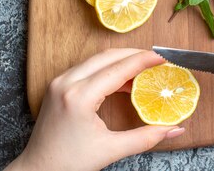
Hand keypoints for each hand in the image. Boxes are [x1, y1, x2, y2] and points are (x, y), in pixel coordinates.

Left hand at [5, 49, 184, 170]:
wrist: (38, 169)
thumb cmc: (69, 163)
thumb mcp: (111, 150)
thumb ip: (146, 137)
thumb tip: (175, 128)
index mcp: (79, 97)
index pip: (118, 69)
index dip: (143, 60)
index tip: (162, 57)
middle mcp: (67, 82)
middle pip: (107, 57)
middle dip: (134, 54)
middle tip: (156, 59)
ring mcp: (59, 81)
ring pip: (95, 60)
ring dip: (120, 60)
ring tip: (143, 69)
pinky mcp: (57, 85)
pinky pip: (86, 68)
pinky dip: (106, 69)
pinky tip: (122, 80)